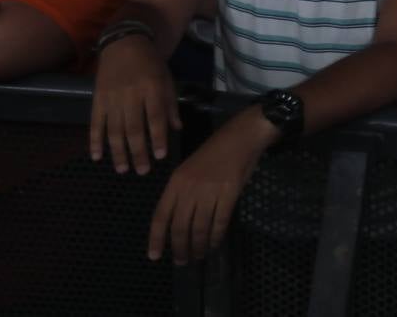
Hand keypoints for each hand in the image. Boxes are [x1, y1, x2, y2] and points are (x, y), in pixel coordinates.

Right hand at [89, 33, 179, 174]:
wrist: (123, 43)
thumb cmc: (150, 63)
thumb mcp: (167, 79)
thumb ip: (170, 105)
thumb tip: (176, 129)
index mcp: (151, 88)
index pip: (155, 117)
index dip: (157, 138)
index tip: (159, 156)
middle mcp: (131, 95)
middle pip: (134, 128)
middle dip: (138, 152)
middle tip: (142, 171)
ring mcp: (112, 98)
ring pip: (114, 129)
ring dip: (118, 152)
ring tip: (122, 169)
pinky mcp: (97, 99)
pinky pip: (95, 123)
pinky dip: (95, 140)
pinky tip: (97, 156)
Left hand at [147, 111, 270, 263]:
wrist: (242, 136)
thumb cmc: (215, 150)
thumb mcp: (189, 167)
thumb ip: (182, 191)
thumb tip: (178, 219)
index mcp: (176, 181)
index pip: (160, 215)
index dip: (156, 238)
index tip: (154, 256)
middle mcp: (189, 189)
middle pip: (180, 226)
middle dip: (180, 248)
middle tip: (182, 261)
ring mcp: (210, 192)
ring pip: (199, 228)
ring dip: (198, 246)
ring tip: (198, 256)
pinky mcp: (229, 194)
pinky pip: (220, 222)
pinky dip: (216, 237)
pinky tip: (214, 244)